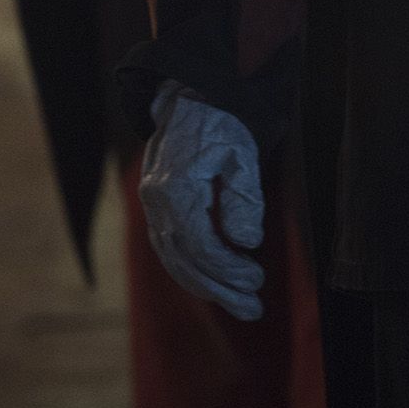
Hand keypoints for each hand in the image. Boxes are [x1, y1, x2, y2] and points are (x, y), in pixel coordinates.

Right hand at [139, 84, 265, 320]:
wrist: (190, 97)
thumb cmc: (221, 123)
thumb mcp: (241, 152)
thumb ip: (243, 197)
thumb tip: (247, 242)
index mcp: (175, 188)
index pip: (201, 244)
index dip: (228, 268)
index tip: (257, 280)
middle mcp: (156, 203)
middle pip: (186, 261)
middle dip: (221, 289)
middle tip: (253, 309)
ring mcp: (151, 207)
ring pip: (175, 260)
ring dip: (208, 286)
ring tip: (240, 304)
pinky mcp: (155, 210)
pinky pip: (170, 250)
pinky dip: (192, 271)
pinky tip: (215, 283)